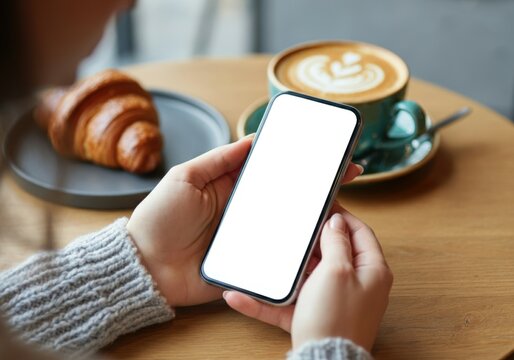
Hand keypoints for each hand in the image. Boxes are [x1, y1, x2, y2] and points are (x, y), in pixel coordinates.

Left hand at [127, 135, 363, 307]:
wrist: (147, 267)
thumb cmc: (160, 218)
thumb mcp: (184, 177)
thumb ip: (219, 158)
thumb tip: (252, 138)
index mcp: (231, 186)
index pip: (271, 169)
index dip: (296, 159)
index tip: (324, 149)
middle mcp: (245, 210)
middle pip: (286, 195)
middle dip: (316, 184)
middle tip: (348, 171)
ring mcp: (250, 236)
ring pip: (288, 223)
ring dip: (313, 215)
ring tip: (342, 203)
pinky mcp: (250, 262)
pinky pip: (278, 254)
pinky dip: (299, 248)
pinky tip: (321, 239)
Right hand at [224, 207, 392, 351]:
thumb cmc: (336, 319)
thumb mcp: (338, 270)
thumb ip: (337, 243)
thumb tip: (336, 222)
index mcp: (371, 270)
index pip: (360, 233)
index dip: (342, 217)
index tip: (325, 205)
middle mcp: (356, 285)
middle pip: (333, 253)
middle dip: (312, 241)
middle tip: (295, 227)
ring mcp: (334, 301)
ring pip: (308, 276)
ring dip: (287, 269)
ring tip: (269, 255)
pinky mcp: (313, 316)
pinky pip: (288, 303)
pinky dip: (268, 300)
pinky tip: (241, 296)